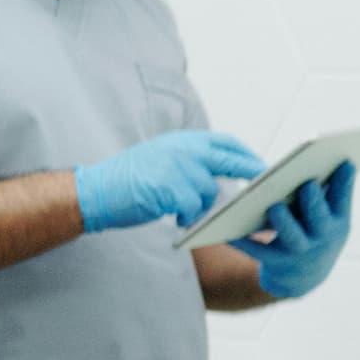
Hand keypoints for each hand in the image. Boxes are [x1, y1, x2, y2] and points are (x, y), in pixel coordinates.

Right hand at [76, 128, 268, 233]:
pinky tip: (177, 219)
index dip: (244, 153)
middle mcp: (183, 150)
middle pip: (228, 160)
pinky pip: (194, 209)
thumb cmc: (125, 180)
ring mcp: (179, 169)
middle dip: (249, 171)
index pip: (224, 142)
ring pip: (209, 192)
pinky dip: (188, 217)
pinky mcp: (173, 190)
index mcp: (181, 141)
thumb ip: (187, 159)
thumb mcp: (159, 157)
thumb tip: (216, 171)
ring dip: (201, 206)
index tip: (258, 164)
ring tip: (183, 211)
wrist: (95, 192)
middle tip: (264, 183)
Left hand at [247, 159, 353, 299]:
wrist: (304, 277)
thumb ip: (328, 194)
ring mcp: (299, 251)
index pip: (343, 199)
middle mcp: (322, 237)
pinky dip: (244, 241)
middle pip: (319, 219)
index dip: (345, 182)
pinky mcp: (275, 262)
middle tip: (308, 184)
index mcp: (338, 221)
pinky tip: (231, 230)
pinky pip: (258, 251)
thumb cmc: (316, 233)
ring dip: (284, 221)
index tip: (345, 162)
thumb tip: (325, 160)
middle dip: (314, 202)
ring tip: (275, 206)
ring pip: (292, 236)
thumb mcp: (331, 218)